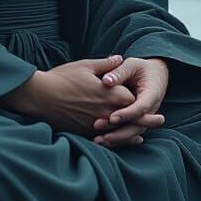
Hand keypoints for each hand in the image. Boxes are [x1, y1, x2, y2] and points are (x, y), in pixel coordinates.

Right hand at [34, 55, 164, 146]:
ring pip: (120, 130)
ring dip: (132, 132)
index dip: (139, 98)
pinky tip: (120, 141)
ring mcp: (96, 123)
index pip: (132, 98)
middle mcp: (106, 111)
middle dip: (145, 118)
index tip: (149, 98)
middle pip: (131, 117)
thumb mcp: (86, 66)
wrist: (41, 96)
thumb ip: (106, 64)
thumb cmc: (62, 78)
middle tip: (160, 119)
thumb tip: (119, 59)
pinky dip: (116, 140)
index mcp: (110, 94)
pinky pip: (105, 138)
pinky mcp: (85, 131)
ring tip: (143, 134)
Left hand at [93, 57, 169, 145]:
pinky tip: (102, 142)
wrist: (154, 75)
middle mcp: (150, 110)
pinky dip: (117, 139)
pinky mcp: (137, 122)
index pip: (141, 108)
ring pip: (132, 133)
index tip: (112, 117)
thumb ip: (120, 72)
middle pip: (138, 126)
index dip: (127, 114)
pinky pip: (129, 134)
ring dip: (116, 138)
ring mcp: (144, 118)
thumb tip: (106, 81)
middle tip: (100, 130)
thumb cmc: (141, 68)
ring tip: (98, 140)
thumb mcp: (132, 65)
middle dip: (119, 132)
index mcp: (152, 94)